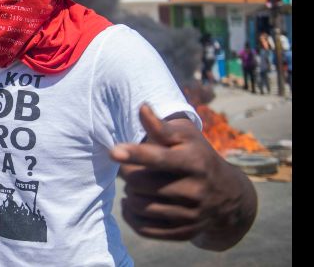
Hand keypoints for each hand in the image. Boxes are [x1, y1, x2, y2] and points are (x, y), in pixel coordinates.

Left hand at [110, 104, 256, 249]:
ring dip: (129, 194)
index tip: (113, 151)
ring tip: (135, 185)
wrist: (228, 195)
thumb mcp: (186, 136)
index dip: (135, 154)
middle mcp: (195, 189)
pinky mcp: (184, 232)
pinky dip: (131, 215)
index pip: (159, 158)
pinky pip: (144, 228)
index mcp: (194, 161)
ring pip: (139, 205)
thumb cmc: (197, 156)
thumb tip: (142, 108)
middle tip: (130, 168)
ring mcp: (191, 214)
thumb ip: (161, 126)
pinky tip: (132, 203)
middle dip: (128, 174)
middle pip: (140, 183)